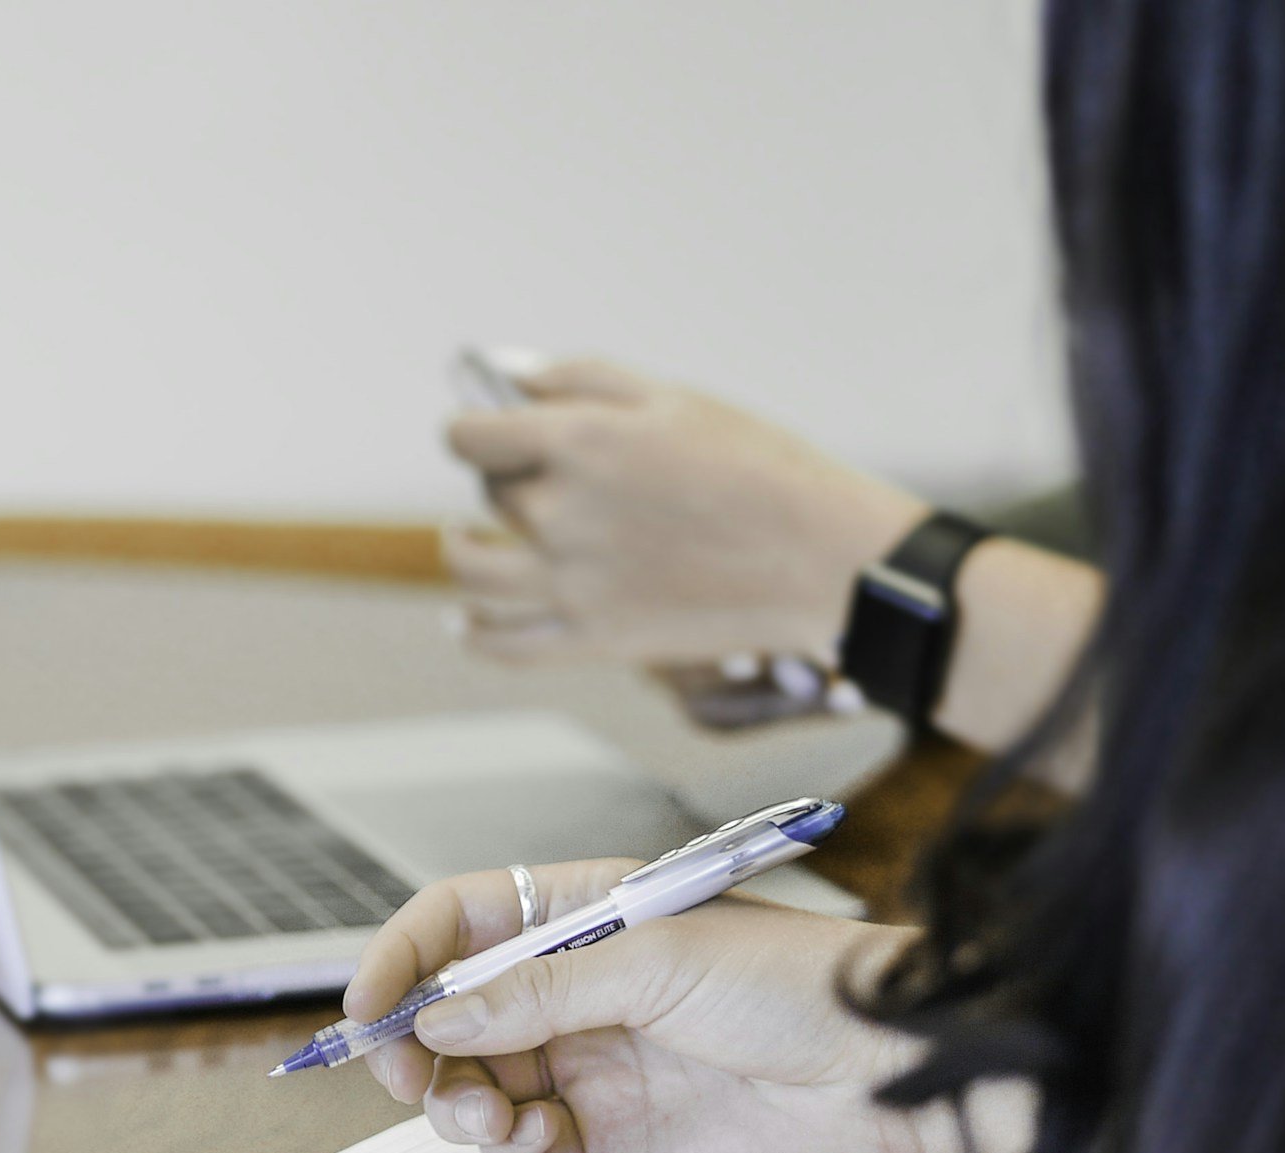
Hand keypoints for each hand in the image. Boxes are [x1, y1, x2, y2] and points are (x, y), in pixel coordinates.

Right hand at [347, 858, 959, 1152]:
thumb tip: (439, 1018)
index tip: (365, 1006)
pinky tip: (530, 1141)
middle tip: (409, 1078)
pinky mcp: (614, 1134)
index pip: (459, 922)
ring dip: (458, 1102)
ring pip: (477, 1083)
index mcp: (582, 914)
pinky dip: (507, 1147)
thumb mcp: (656, 962)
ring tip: (486, 1115)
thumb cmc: (802, 982)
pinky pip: (525, 1143)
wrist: (893, 1072)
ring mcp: (591, 1060)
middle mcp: (576, 987)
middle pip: (452, 1013)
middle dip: (416, 1046)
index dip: (403, 958)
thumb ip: (539, 993)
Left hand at [440, 358, 926, 662]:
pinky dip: (474, 632)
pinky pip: (501, 644)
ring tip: (466, 539)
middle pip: (491, 493)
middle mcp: (561, 513)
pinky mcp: (592, 639)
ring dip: (461, 551)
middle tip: (543, 477)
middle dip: (507, 477)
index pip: (470, 436)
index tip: (483, 430)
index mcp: (579, 442)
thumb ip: (578, 379)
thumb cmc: (757, 466)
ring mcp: (571, 584)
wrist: (822, 557)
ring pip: (472, 572)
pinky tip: (467, 617)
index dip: (472, 428)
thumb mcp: (672, 398)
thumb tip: (505, 376)